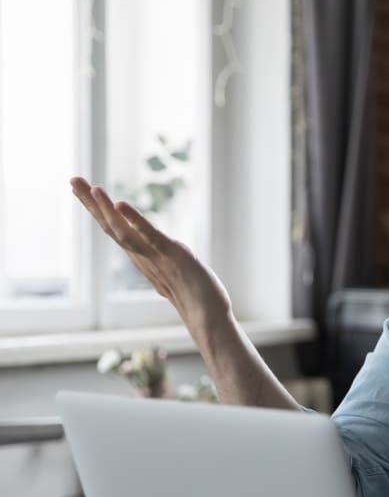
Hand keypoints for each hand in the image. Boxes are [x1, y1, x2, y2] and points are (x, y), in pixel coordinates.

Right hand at [69, 177, 231, 330]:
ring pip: (122, 231)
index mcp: (141, 257)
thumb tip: (156, 250)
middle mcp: (142, 257)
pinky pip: (149, 236)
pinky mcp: (172, 256)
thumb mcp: (170, 273)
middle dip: (91, 204)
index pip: (114, 228)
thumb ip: (159, 260)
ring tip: (92, 188)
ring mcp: (155, 257)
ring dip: (106, 209)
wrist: (208, 317)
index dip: (97, 209)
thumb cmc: (194, 297)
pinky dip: (135, 221)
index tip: (81, 188)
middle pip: (110, 226)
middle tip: (72, 179)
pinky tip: (121, 204)